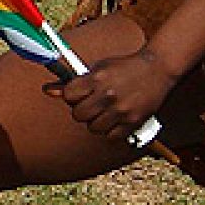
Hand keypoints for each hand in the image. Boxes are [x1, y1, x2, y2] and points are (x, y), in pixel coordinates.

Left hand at [48, 49, 177, 140]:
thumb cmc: (124, 68)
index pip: (69, 95)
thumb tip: (46, 91)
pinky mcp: (133, 122)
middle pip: (78, 115)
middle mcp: (108, 95)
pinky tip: (116, 118)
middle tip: (93, 104)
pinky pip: (110, 136)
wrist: (157, 69)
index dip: (72, 95)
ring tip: (105, 111)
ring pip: (93, 128)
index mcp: (98, 78)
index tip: (80, 93)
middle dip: (82, 110)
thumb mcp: (98, 68)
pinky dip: (111, 130)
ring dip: (96, 121)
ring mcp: (121, 110)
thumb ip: (73, 82)